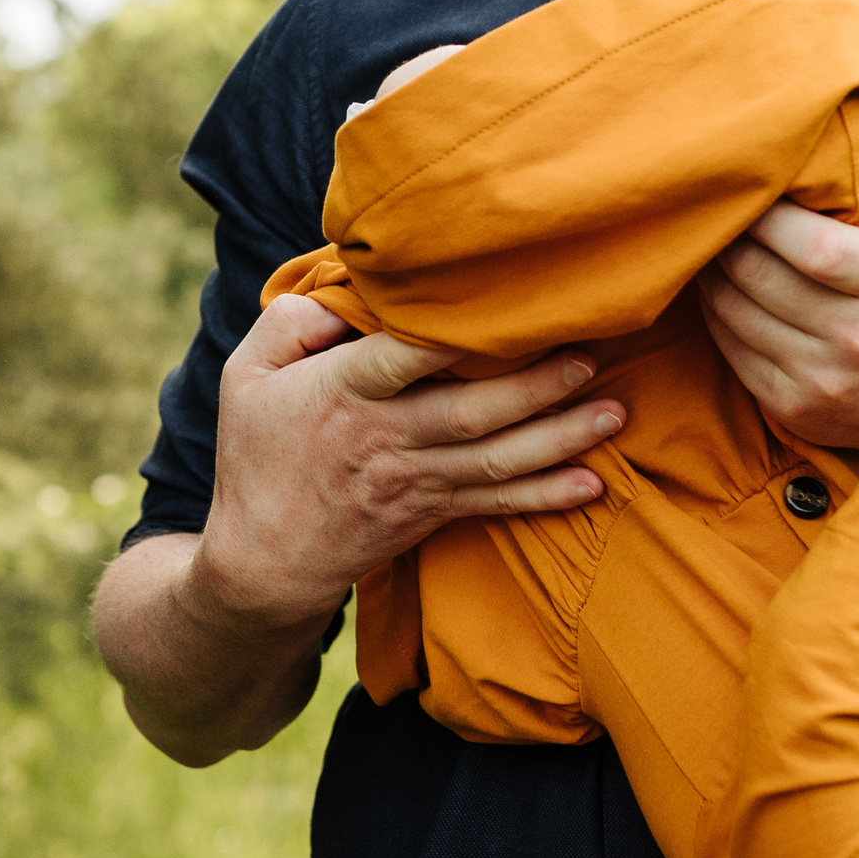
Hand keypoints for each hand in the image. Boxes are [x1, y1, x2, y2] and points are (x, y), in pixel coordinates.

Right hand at [191, 292, 624, 639]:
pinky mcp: (433, 513)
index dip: (446, 339)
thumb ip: (290, 323)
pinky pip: (497, 505)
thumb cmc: (257, 455)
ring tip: (613, 414)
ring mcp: (414, 481)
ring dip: (559, 439)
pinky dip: (546, 497)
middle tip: (589, 357)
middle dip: (534, 387)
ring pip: (495, 461)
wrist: (263, 562)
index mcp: (340, 395)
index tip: (498, 311)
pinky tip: (592, 484)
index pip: (397, 362)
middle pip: (468, 414)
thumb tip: (348, 295)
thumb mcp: (244, 377)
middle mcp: (385, 440)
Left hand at [695, 153, 858, 460]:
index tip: (751, 185)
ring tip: (711, 240)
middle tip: (716, 207)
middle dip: (728, 235)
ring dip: (712, 270)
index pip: (813, 243)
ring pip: (735, 310)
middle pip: (760, 275)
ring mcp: (824, 380)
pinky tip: (720, 285)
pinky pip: (730, 349)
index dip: (768, 214)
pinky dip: (715, 311)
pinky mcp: (793, 407)